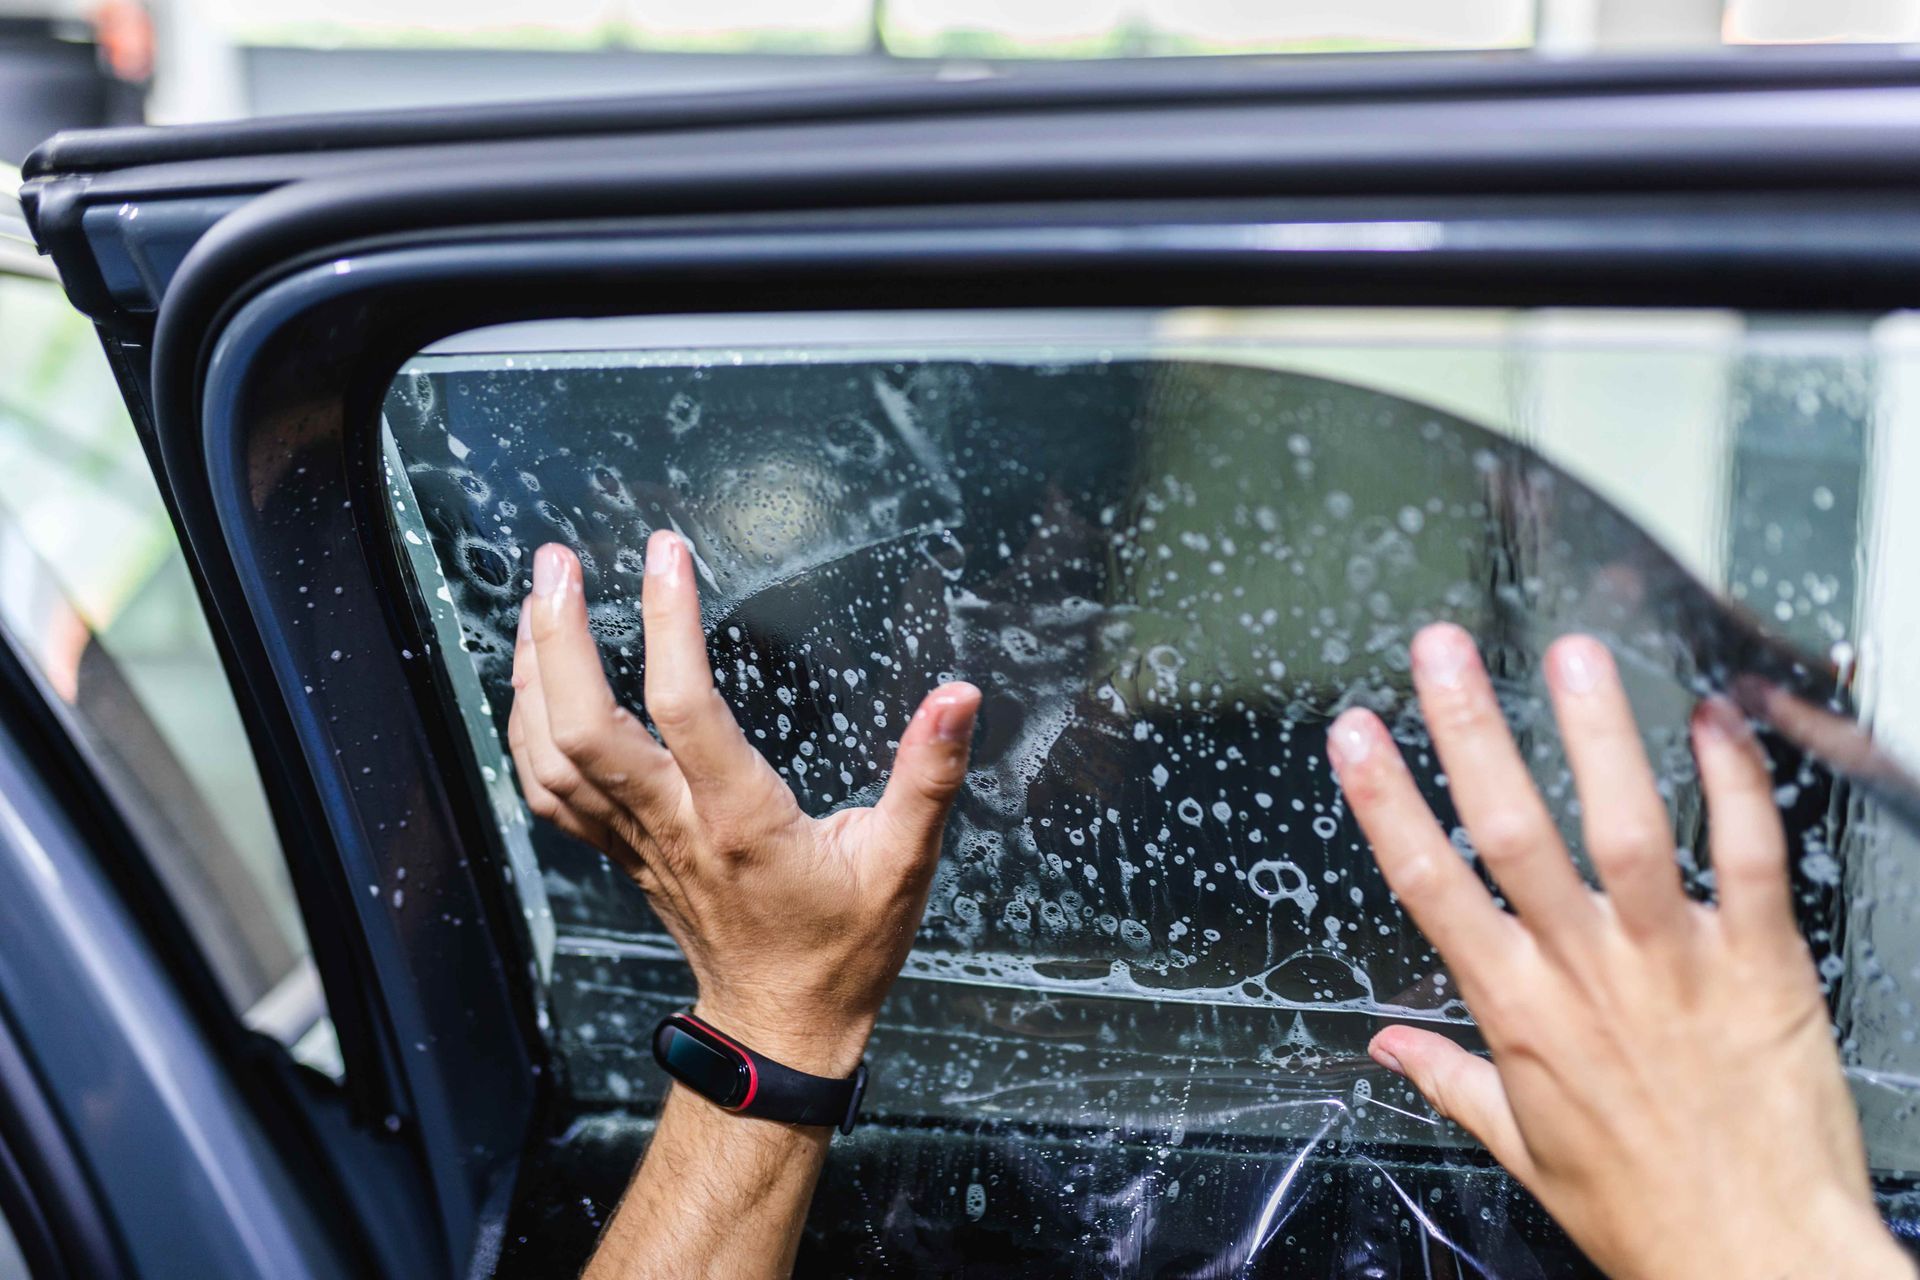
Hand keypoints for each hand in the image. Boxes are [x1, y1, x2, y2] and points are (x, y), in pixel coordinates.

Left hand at [507, 533, 980, 1075]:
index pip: (685, 706)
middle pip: (583, 727)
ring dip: (530, 672)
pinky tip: (531, 678)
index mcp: (741, 819)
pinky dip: (525, 727)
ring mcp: (636, 841)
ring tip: (539, 597)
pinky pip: (548, 787)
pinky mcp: (620, 849)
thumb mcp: (906, 862)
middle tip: (559, 560)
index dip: (668, 621)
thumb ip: (929, 775)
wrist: (781, 1024)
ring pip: (549, 756)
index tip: (666, 552)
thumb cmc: (843, 946)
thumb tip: (959, 696)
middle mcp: (673, 826)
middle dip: (562, 637)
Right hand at [1328, 624, 1909, 1279]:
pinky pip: (1748, 859)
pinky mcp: (1759, 964)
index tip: (1356, 735)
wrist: (1762, 1264)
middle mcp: (1586, 974)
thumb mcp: (1525, 1152)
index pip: (1431, 886)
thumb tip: (1388, 1048)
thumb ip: (1453, 1082)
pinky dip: (1734, 785)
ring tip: (1572, 653)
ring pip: (1627, 828)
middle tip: (1443, 651)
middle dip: (1470, 732)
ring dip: (1597, 736)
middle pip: (1513, 833)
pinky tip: (1712, 721)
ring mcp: (1674, 962)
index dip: (1386, 801)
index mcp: (1519, 1013)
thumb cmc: (1647, 1215)